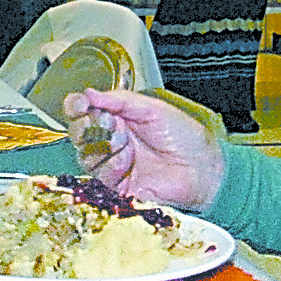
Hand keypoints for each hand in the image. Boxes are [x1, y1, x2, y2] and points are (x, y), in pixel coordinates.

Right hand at [64, 87, 224, 211]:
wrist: (203, 169)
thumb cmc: (186, 138)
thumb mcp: (153, 109)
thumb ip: (120, 100)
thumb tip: (90, 93)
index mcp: (118, 119)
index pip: (85, 111)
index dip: (77, 106)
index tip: (79, 103)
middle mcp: (112, 141)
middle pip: (79, 134)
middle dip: (87, 125)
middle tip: (106, 121)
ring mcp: (113, 164)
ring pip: (86, 154)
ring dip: (102, 144)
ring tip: (124, 140)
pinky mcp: (117, 187)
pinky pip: (99, 175)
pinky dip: (111, 164)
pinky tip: (127, 160)